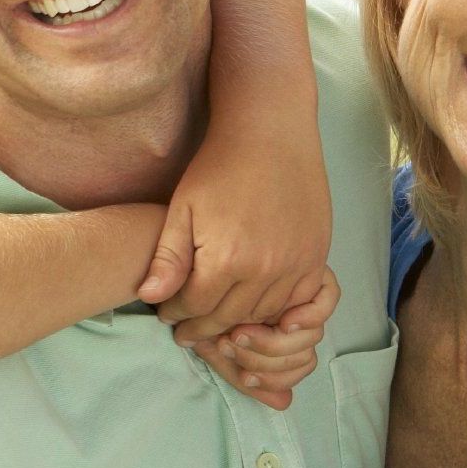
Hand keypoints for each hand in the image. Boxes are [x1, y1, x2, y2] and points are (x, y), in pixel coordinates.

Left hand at [139, 142, 332, 333]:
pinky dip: (275, 312)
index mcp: (227, 260)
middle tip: (186, 333)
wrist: (271, 134)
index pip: (195, 307)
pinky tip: (254, 308)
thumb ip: (167, 258)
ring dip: (237, 324)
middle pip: (228, 317)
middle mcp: (265, 270)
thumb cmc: (219, 167)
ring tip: (217, 324)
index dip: (176, 315)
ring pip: (263, 315)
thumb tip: (149, 296)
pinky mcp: (317, 257)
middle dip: (202, 327)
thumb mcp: (182, 210)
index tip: (165, 316)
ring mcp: (296, 265)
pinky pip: (297, 302)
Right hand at [185, 269, 338, 411]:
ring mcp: (302, 299)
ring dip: (276, 344)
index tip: (242, 374)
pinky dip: (311, 317)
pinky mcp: (311, 274)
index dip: (271, 380)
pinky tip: (285, 318)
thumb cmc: (192, 306)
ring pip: (313, 337)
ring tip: (240, 332)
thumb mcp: (212, 344)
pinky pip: (328, 302)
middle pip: (304, 358)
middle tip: (230, 346)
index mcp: (273, 339)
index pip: (292, 373)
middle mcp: (291, 322)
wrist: (177, 265)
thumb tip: (285, 403)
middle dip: (264, 361)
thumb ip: (238, 372)